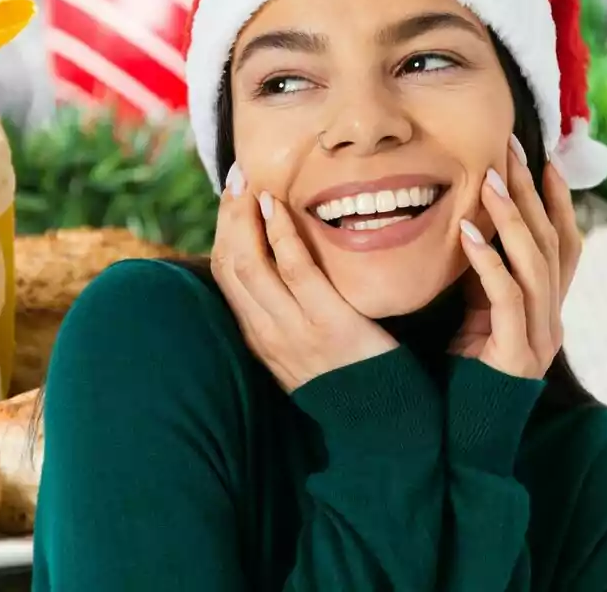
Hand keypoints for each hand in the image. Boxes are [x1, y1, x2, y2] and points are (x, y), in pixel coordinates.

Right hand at [210, 166, 398, 391]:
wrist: (383, 431)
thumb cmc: (353, 385)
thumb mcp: (307, 354)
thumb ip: (292, 318)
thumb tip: (289, 278)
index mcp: (259, 338)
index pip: (225, 276)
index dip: (222, 231)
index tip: (231, 196)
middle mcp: (265, 333)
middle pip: (229, 264)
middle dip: (228, 216)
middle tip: (236, 176)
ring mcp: (292, 330)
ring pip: (249, 263)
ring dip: (246, 216)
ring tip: (250, 182)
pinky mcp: (327, 325)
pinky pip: (294, 270)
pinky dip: (281, 235)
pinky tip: (278, 207)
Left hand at [451, 136, 581, 379]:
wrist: (466, 440)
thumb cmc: (464, 377)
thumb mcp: (476, 318)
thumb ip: (483, 281)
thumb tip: (470, 229)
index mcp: (546, 310)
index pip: (563, 245)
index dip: (557, 201)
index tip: (541, 158)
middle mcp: (551, 320)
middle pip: (553, 244)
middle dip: (532, 193)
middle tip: (511, 150)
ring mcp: (538, 338)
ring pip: (535, 265)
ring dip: (513, 217)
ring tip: (489, 180)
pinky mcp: (515, 354)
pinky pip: (507, 297)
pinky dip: (488, 261)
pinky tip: (469, 232)